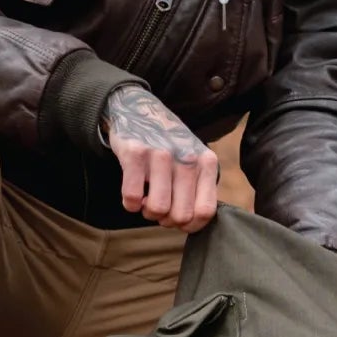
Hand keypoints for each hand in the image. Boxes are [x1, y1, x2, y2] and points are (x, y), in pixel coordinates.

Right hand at [103, 85, 220, 230]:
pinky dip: (130, 204)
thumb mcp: (194, 162)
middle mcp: (187, 158)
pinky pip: (132, 197)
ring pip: (158, 209)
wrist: (139, 111)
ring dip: (148, 213)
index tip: (178, 221)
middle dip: (166, 220)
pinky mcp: (134, 153)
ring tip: (146, 202)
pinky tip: (132, 196)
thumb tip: (191, 224)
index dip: (189, 225)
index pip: (205, 211)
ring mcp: (161, 154)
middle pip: (181, 215)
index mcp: (206, 163)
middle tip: (159, 209)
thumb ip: (199, 189)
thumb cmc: (170, 147)